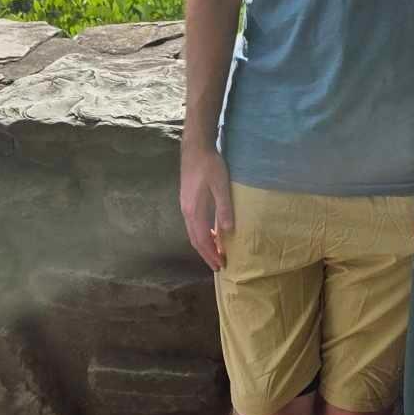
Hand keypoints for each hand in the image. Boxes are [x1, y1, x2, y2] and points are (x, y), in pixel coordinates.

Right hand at [180, 139, 234, 270]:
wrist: (195, 149)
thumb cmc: (210, 166)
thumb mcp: (221, 186)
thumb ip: (224, 208)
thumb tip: (228, 230)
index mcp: (195, 211)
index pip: (203, 240)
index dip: (211, 254)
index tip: (220, 265)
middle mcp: (187, 213)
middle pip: (195, 240)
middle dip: (206, 254)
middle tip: (218, 265)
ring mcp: (185, 207)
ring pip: (193, 233)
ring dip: (204, 245)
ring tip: (216, 252)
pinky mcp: (187, 201)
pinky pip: (193, 225)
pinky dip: (201, 234)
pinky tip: (212, 232)